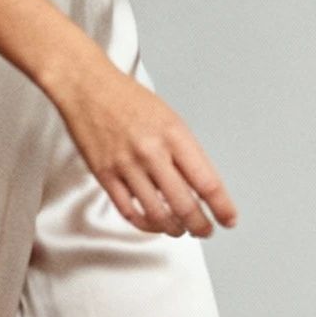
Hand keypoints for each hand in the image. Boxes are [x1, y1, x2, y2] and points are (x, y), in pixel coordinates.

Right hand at [48, 46, 236, 238]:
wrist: (87, 86)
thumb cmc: (128, 99)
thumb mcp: (169, 118)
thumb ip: (184, 152)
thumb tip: (201, 187)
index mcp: (174, 134)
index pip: (207, 181)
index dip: (222, 207)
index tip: (228, 219)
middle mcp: (152, 151)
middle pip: (184, 204)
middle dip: (200, 225)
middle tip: (205, 230)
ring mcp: (126, 165)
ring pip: (157, 214)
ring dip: (174, 228)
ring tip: (180, 229)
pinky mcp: (104, 175)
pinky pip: (128, 211)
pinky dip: (145, 224)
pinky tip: (153, 223)